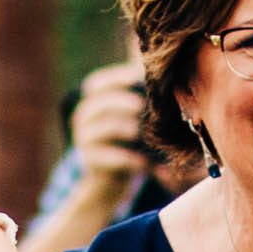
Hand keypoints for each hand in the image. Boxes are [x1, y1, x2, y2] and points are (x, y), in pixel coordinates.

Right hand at [66, 62, 151, 199]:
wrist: (112, 175)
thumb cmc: (127, 137)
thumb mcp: (130, 115)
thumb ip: (140, 95)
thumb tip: (167, 77)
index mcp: (94, 100)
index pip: (98, 82)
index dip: (117, 78)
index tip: (139, 76)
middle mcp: (85, 116)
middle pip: (100, 103)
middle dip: (121, 102)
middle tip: (141, 105)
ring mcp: (85, 138)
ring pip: (104, 129)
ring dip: (126, 129)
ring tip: (142, 133)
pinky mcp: (90, 159)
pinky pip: (110, 157)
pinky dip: (130, 159)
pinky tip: (146, 162)